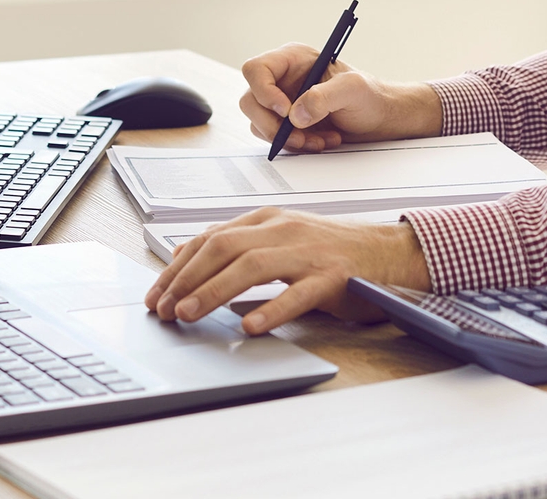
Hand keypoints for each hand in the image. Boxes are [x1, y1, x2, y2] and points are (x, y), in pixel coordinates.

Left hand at [143, 207, 431, 333]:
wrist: (391, 252)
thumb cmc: (333, 252)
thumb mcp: (280, 240)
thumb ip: (237, 246)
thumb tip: (185, 254)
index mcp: (268, 220)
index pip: (211, 239)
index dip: (178, 268)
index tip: (156, 295)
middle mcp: (284, 230)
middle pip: (223, 248)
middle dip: (186, 280)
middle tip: (163, 310)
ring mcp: (309, 252)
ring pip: (252, 266)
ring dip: (214, 291)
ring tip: (190, 315)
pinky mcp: (332, 277)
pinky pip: (297, 294)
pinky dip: (271, 310)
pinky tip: (251, 326)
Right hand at [239, 43, 442, 152]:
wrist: (380, 119)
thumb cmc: (371, 96)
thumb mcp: (353, 90)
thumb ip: (323, 97)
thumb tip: (294, 115)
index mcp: (293, 59)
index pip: (256, 69)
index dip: (263, 91)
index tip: (285, 111)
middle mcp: (282, 79)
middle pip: (251, 101)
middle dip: (273, 125)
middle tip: (300, 136)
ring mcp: (282, 103)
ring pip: (259, 124)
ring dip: (287, 139)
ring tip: (319, 141)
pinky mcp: (286, 125)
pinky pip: (274, 139)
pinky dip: (295, 146)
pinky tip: (320, 142)